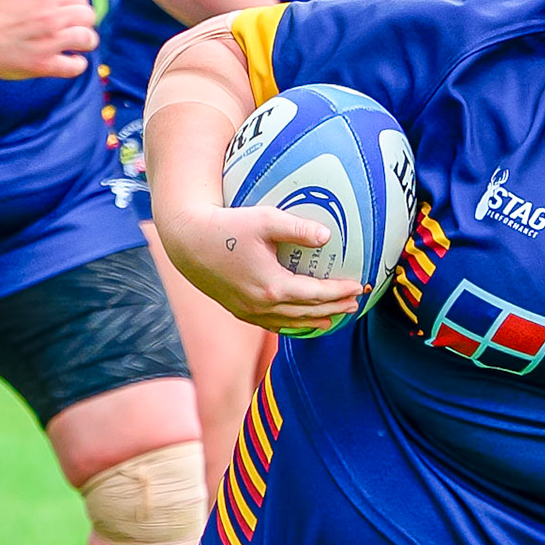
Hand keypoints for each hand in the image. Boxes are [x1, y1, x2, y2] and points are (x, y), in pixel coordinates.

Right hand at [0, 0, 98, 79]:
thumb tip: (63, 0)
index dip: (77, 5)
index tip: (70, 13)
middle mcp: (51, 17)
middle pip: (88, 16)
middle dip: (83, 22)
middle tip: (73, 29)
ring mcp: (50, 42)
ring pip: (88, 38)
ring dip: (84, 41)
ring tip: (75, 45)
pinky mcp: (45, 64)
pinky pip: (77, 66)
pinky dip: (77, 63)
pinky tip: (70, 60)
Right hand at [157, 201, 363, 335]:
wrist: (187, 241)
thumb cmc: (226, 226)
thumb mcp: (265, 219)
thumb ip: (298, 228)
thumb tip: (328, 236)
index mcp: (271, 286)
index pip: (316, 294)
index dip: (339, 292)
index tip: (357, 287)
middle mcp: (261, 305)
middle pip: (307, 313)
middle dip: (334, 308)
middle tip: (354, 303)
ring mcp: (248, 311)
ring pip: (289, 323)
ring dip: (315, 320)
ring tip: (334, 317)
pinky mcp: (237, 311)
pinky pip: (271, 324)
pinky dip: (291, 325)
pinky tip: (300, 321)